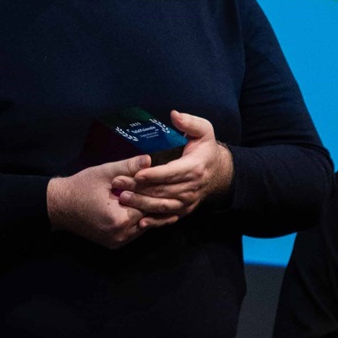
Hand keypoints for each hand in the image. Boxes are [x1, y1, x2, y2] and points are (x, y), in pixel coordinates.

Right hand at [47, 158, 150, 247]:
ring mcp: (117, 242)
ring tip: (148, 196)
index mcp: (120, 219)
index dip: (154, 191)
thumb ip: (128, 167)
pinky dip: (137, 220)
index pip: (149, 204)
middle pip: (148, 217)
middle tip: (158, 189)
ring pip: (143, 226)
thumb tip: (149, 159)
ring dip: (145, 212)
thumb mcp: (104, 172)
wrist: (59, 206)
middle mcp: (120, 235)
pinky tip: (136, 208)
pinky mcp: (114, 244)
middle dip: (151, 202)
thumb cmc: (81, 187)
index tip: (157, 181)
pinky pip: (133, 232)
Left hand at [114, 111, 234, 226]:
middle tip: (118, 184)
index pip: (171, 172)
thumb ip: (189, 123)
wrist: (218, 173)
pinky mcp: (184, 210)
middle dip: (139, 188)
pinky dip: (154, 221)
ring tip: (123, 198)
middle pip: (162, 190)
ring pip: (163, 205)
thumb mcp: (204, 131)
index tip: (136, 174)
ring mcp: (188, 201)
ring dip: (142, 204)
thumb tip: (174, 115)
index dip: (153, 174)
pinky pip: (168, 218)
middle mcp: (191, 187)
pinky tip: (139, 221)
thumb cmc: (206, 149)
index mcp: (194, 167)